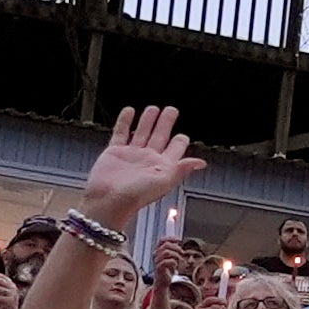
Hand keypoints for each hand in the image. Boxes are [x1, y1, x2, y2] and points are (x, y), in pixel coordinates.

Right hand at [78, 105, 207, 222]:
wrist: (108, 200)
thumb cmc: (136, 195)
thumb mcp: (165, 180)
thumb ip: (182, 168)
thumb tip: (201, 163)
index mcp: (162, 166)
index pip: (175, 150)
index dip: (180, 141)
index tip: (183, 134)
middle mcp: (147, 160)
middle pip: (159, 136)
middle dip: (165, 123)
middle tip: (171, 110)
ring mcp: (131, 155)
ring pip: (141, 132)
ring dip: (148, 120)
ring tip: (153, 109)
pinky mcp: (114, 152)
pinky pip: (120, 133)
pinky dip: (124, 121)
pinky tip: (129, 112)